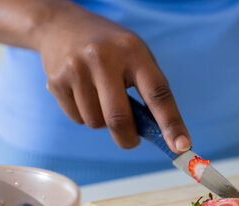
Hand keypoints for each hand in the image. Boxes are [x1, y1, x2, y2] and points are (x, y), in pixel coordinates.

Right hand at [36, 2, 190, 150]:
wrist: (61, 25)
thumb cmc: (111, 49)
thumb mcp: (136, 56)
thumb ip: (149, 91)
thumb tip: (159, 134)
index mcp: (133, 52)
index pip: (158, 94)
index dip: (172, 124)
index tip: (181, 147)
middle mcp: (103, 58)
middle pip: (119, 119)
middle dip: (128, 138)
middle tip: (133, 140)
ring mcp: (76, 69)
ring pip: (96, 122)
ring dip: (104, 123)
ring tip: (102, 99)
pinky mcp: (56, 81)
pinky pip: (78, 119)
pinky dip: (86, 116)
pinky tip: (84, 94)